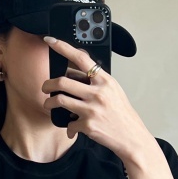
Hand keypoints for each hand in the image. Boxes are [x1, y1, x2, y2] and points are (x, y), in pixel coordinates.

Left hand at [40, 36, 150, 158]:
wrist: (132, 137)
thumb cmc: (122, 114)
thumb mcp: (114, 91)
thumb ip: (96, 82)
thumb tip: (74, 73)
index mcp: (105, 81)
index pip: (81, 58)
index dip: (63, 47)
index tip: (51, 41)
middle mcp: (98, 93)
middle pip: (62, 82)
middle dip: (48, 84)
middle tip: (45, 88)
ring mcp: (92, 109)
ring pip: (59, 100)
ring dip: (49, 103)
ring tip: (49, 104)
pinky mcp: (88, 125)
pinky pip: (69, 124)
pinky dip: (68, 127)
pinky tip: (72, 128)